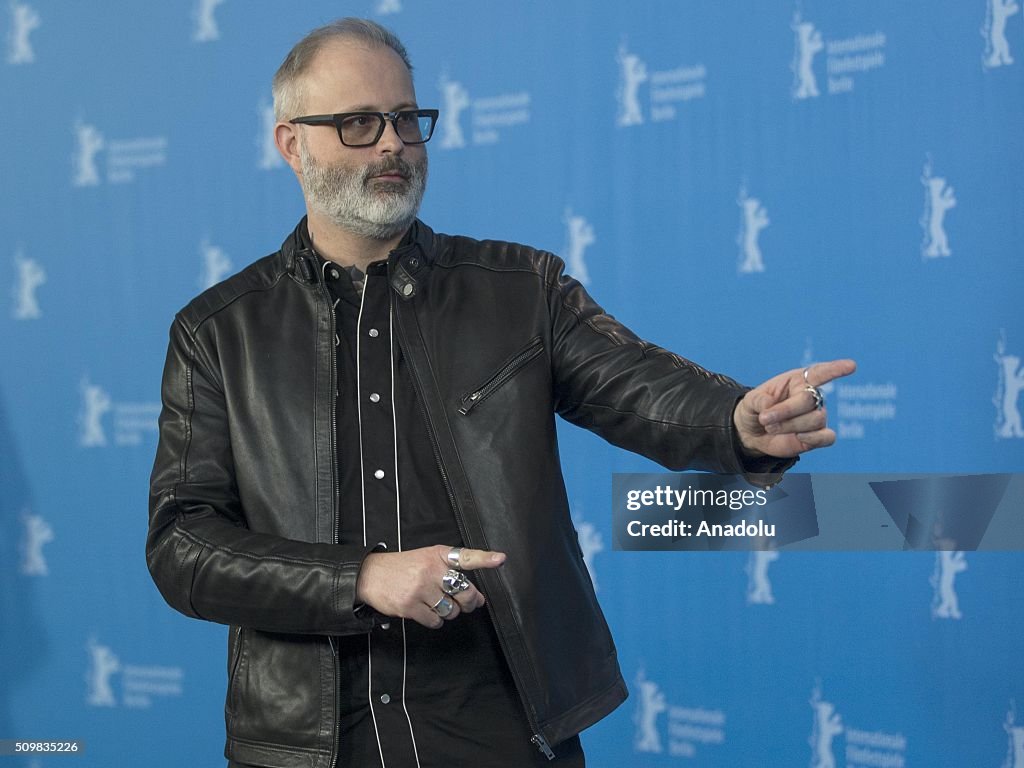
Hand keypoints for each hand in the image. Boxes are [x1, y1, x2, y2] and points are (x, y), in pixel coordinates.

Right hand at [355, 545, 505, 628]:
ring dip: (449, 612)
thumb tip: (476, 596)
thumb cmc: (402, 567)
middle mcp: (431, 570)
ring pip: (451, 610)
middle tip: (467, 603)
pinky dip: (435, 621)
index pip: (466, 556)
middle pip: (465, 592)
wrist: (371, 575)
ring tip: (437, 604)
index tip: (500, 559)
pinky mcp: (410, 606)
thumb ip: (450, 571)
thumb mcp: (427, 557)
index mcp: (438, 555)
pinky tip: (426, 611)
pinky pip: (435, 621)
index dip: (485, 558)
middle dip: (469, 602)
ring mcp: (420, 588)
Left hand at [733, 359, 855, 458]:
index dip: (835, 369)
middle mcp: (811, 397)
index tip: (851, 366)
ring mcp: (816, 417)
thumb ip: (758, 400)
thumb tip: (770, 405)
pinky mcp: (818, 436)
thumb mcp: (749, 401)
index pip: (820, 373)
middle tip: (765, 418)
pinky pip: (828, 437)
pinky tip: (798, 437)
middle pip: (809, 401)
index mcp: (797, 381)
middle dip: (785, 411)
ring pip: (815, 419)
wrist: (752, 433)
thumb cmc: (754, 410)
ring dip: (789, 425)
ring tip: (771, 427)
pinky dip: (814, 438)